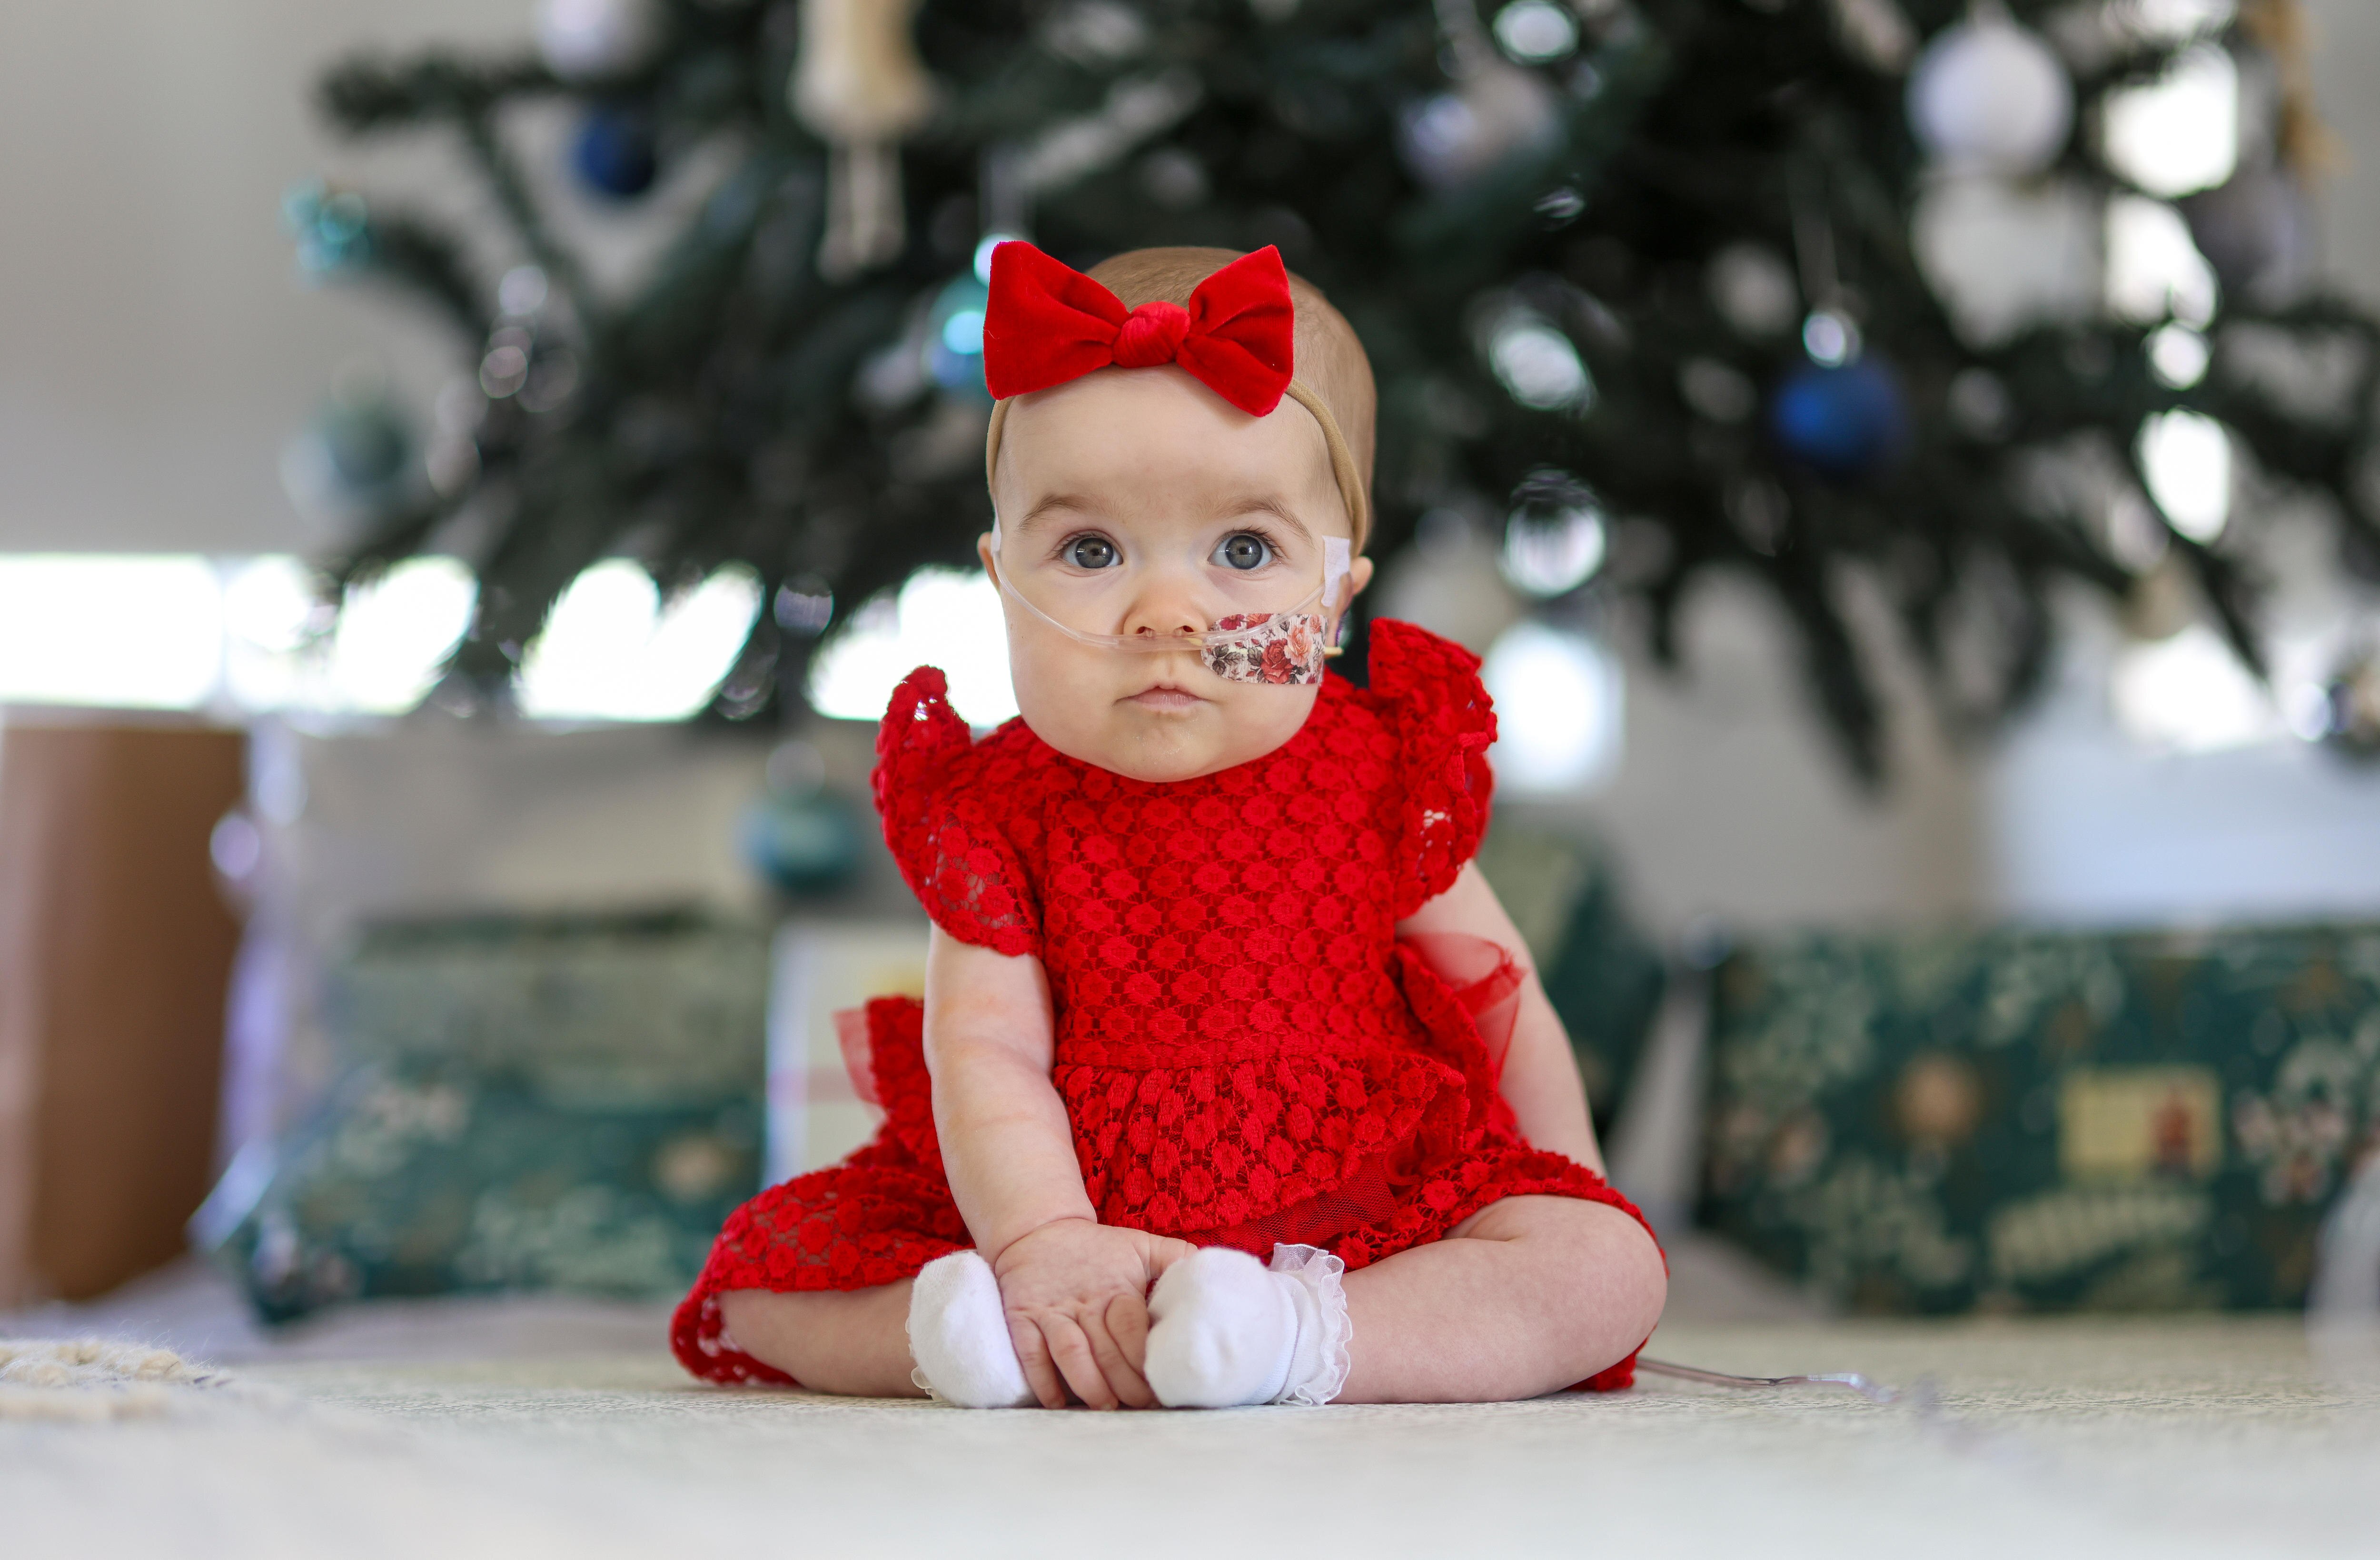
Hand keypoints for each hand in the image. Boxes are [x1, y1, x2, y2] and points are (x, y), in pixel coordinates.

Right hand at [991, 1219, 1194, 1408]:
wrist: (1037, 1230)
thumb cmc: (1097, 1247)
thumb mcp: (1139, 1245)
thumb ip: (1175, 1257)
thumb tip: (1208, 1275)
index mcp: (1115, 1288)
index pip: (1131, 1326)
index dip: (1144, 1356)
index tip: (1161, 1382)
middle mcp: (1083, 1302)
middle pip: (1104, 1348)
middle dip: (1124, 1382)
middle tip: (1141, 1406)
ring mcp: (1051, 1312)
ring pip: (1069, 1353)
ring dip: (1087, 1384)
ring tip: (1104, 1407)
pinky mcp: (1022, 1318)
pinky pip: (1030, 1353)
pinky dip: (1042, 1380)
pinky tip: (1056, 1402)